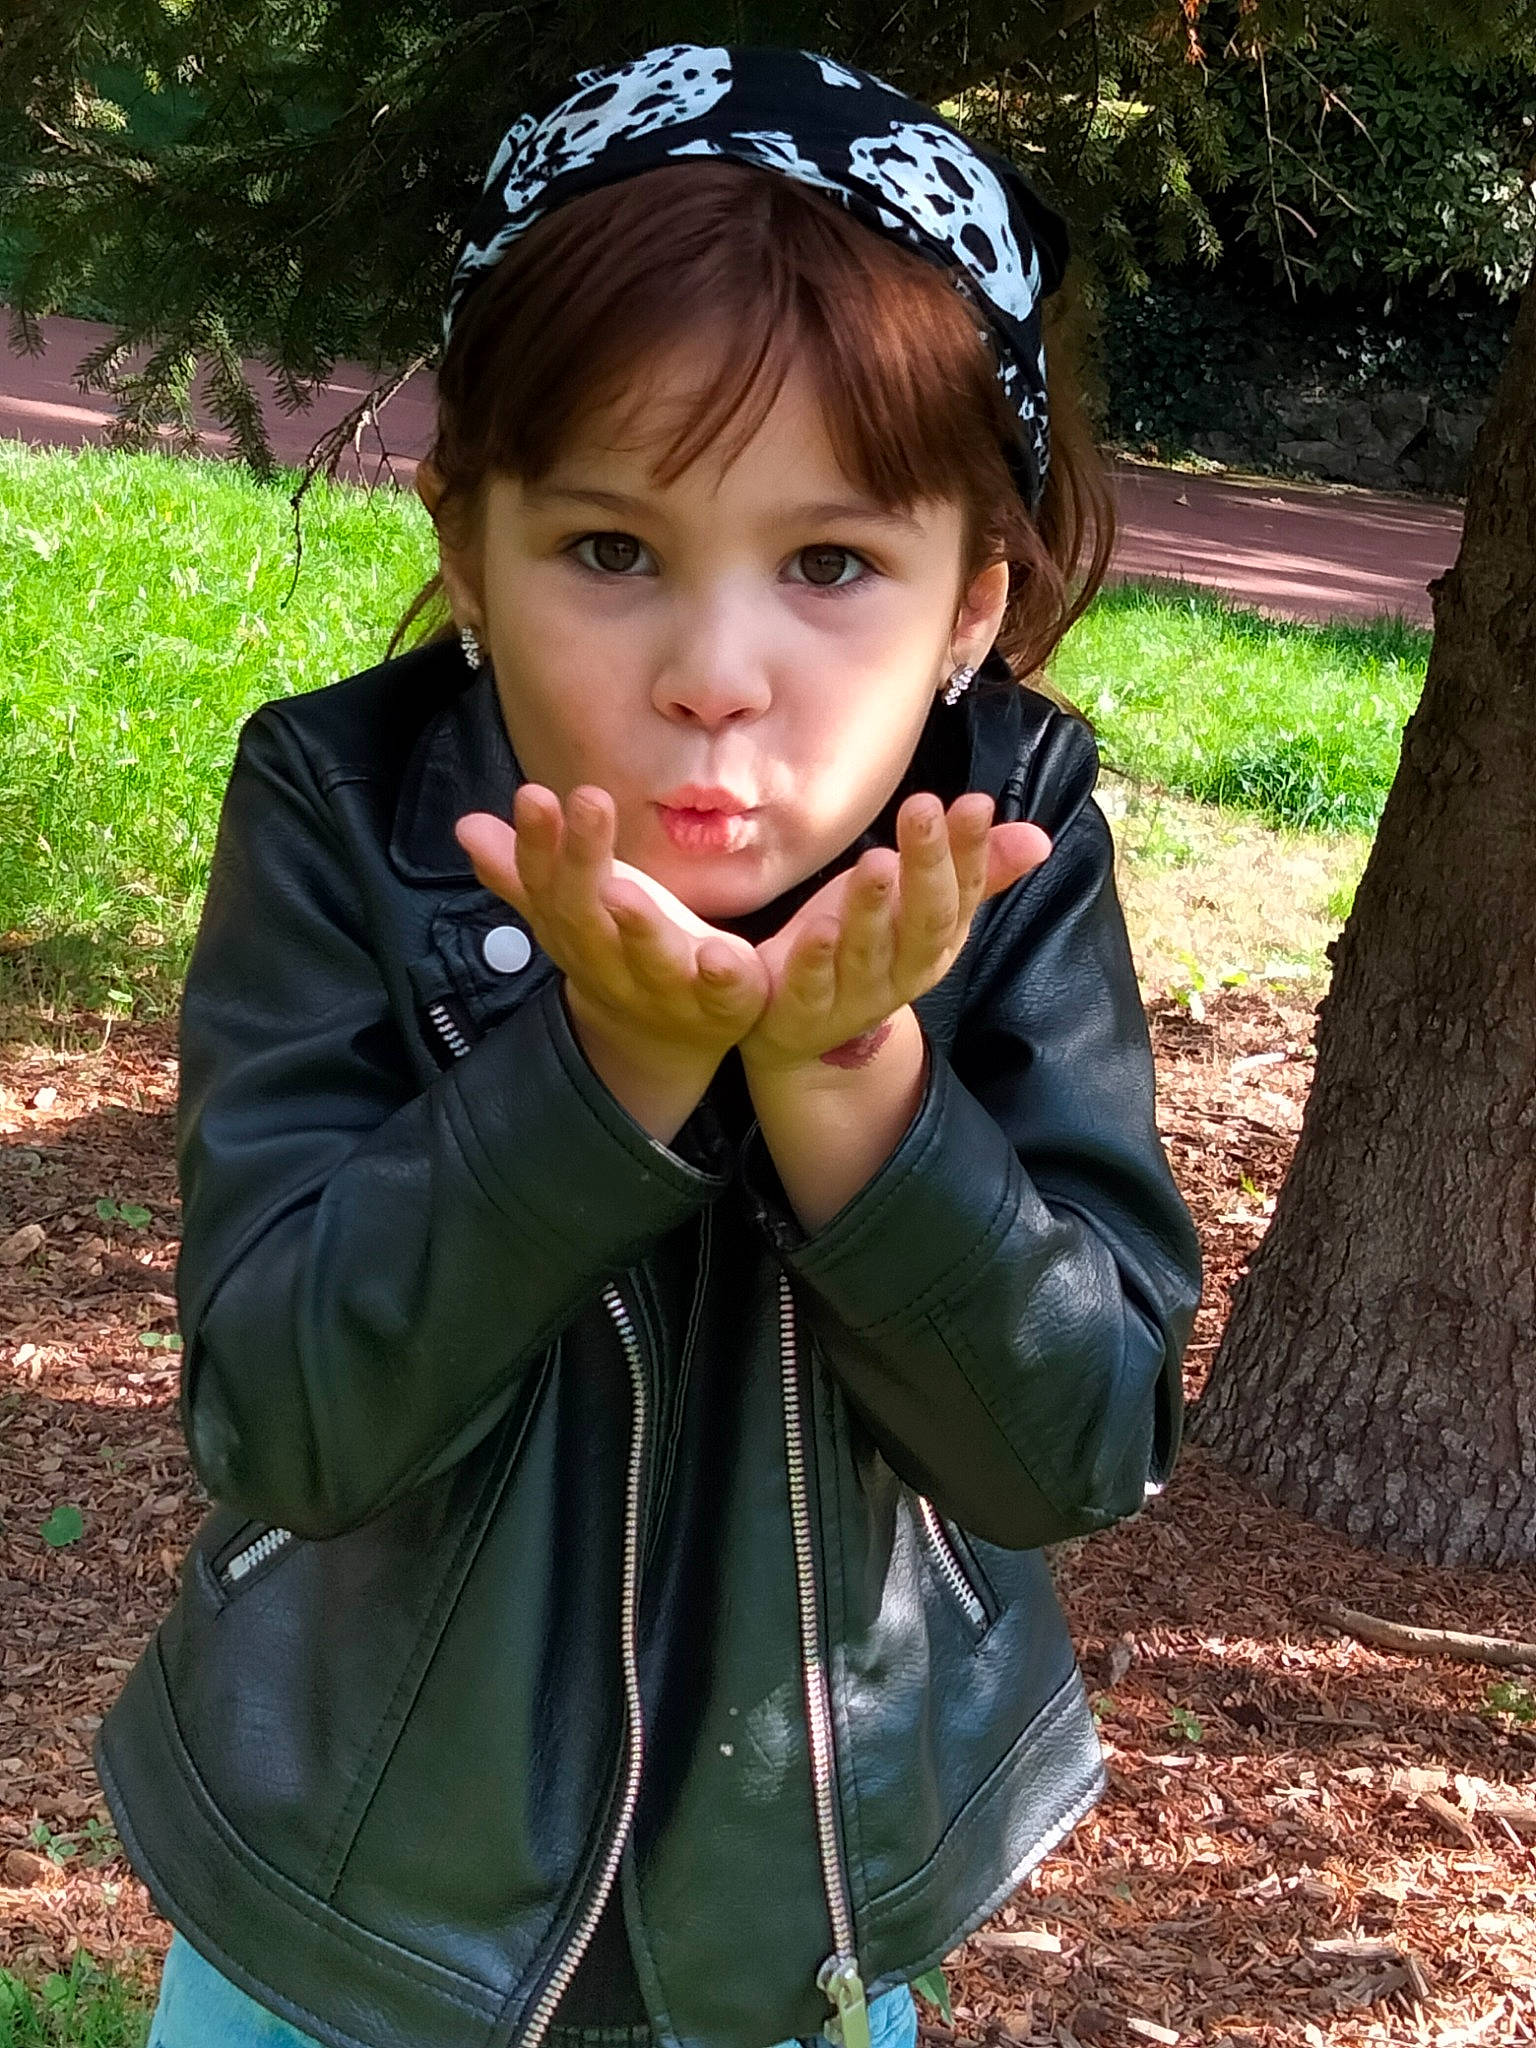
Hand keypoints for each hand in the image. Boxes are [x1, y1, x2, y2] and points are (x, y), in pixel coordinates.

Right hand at [454, 784, 767, 1078]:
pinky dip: (721, 975)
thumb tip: (467, 825)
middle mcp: (612, 963)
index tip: (532, 794)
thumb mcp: (570, 915)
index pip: (547, 887)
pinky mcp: (722, 1006)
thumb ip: (524, 873)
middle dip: (584, 860)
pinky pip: (721, 994)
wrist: (662, 1048)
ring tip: (622, 886)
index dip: (537, 845)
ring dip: (636, 924)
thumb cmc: (617, 957)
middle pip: (589, 916)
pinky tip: (721, 953)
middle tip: (588, 799)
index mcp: (575, 933)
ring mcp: (667, 989)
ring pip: (647, 958)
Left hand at [738, 792, 1051, 1074]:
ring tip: (876, 861)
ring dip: (871, 908)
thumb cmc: (862, 948)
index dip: (970, 851)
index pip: (961, 896)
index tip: (975, 803)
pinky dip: (804, 962)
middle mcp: (898, 974)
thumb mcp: (917, 909)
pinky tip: (807, 930)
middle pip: (921, 924)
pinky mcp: (798, 1011)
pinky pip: (802, 990)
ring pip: (865, 953)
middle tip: (922, 810)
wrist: (799, 1032)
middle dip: (926, 868)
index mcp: (933, 946)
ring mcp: (849, 996)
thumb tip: (1039, 838)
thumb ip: (977, 874)